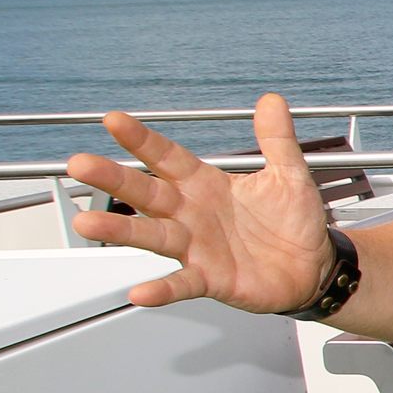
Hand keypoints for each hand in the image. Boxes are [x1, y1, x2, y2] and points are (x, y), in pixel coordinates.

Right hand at [66, 93, 335, 310]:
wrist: (313, 267)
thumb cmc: (292, 221)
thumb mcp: (289, 175)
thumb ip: (276, 140)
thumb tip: (272, 100)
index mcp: (205, 184)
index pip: (167, 157)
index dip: (142, 140)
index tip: (113, 120)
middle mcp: (191, 213)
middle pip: (146, 192)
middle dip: (113, 178)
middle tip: (80, 164)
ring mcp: (196, 247)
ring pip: (151, 235)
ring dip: (120, 230)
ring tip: (87, 223)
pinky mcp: (210, 278)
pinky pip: (181, 283)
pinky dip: (161, 289)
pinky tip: (140, 292)